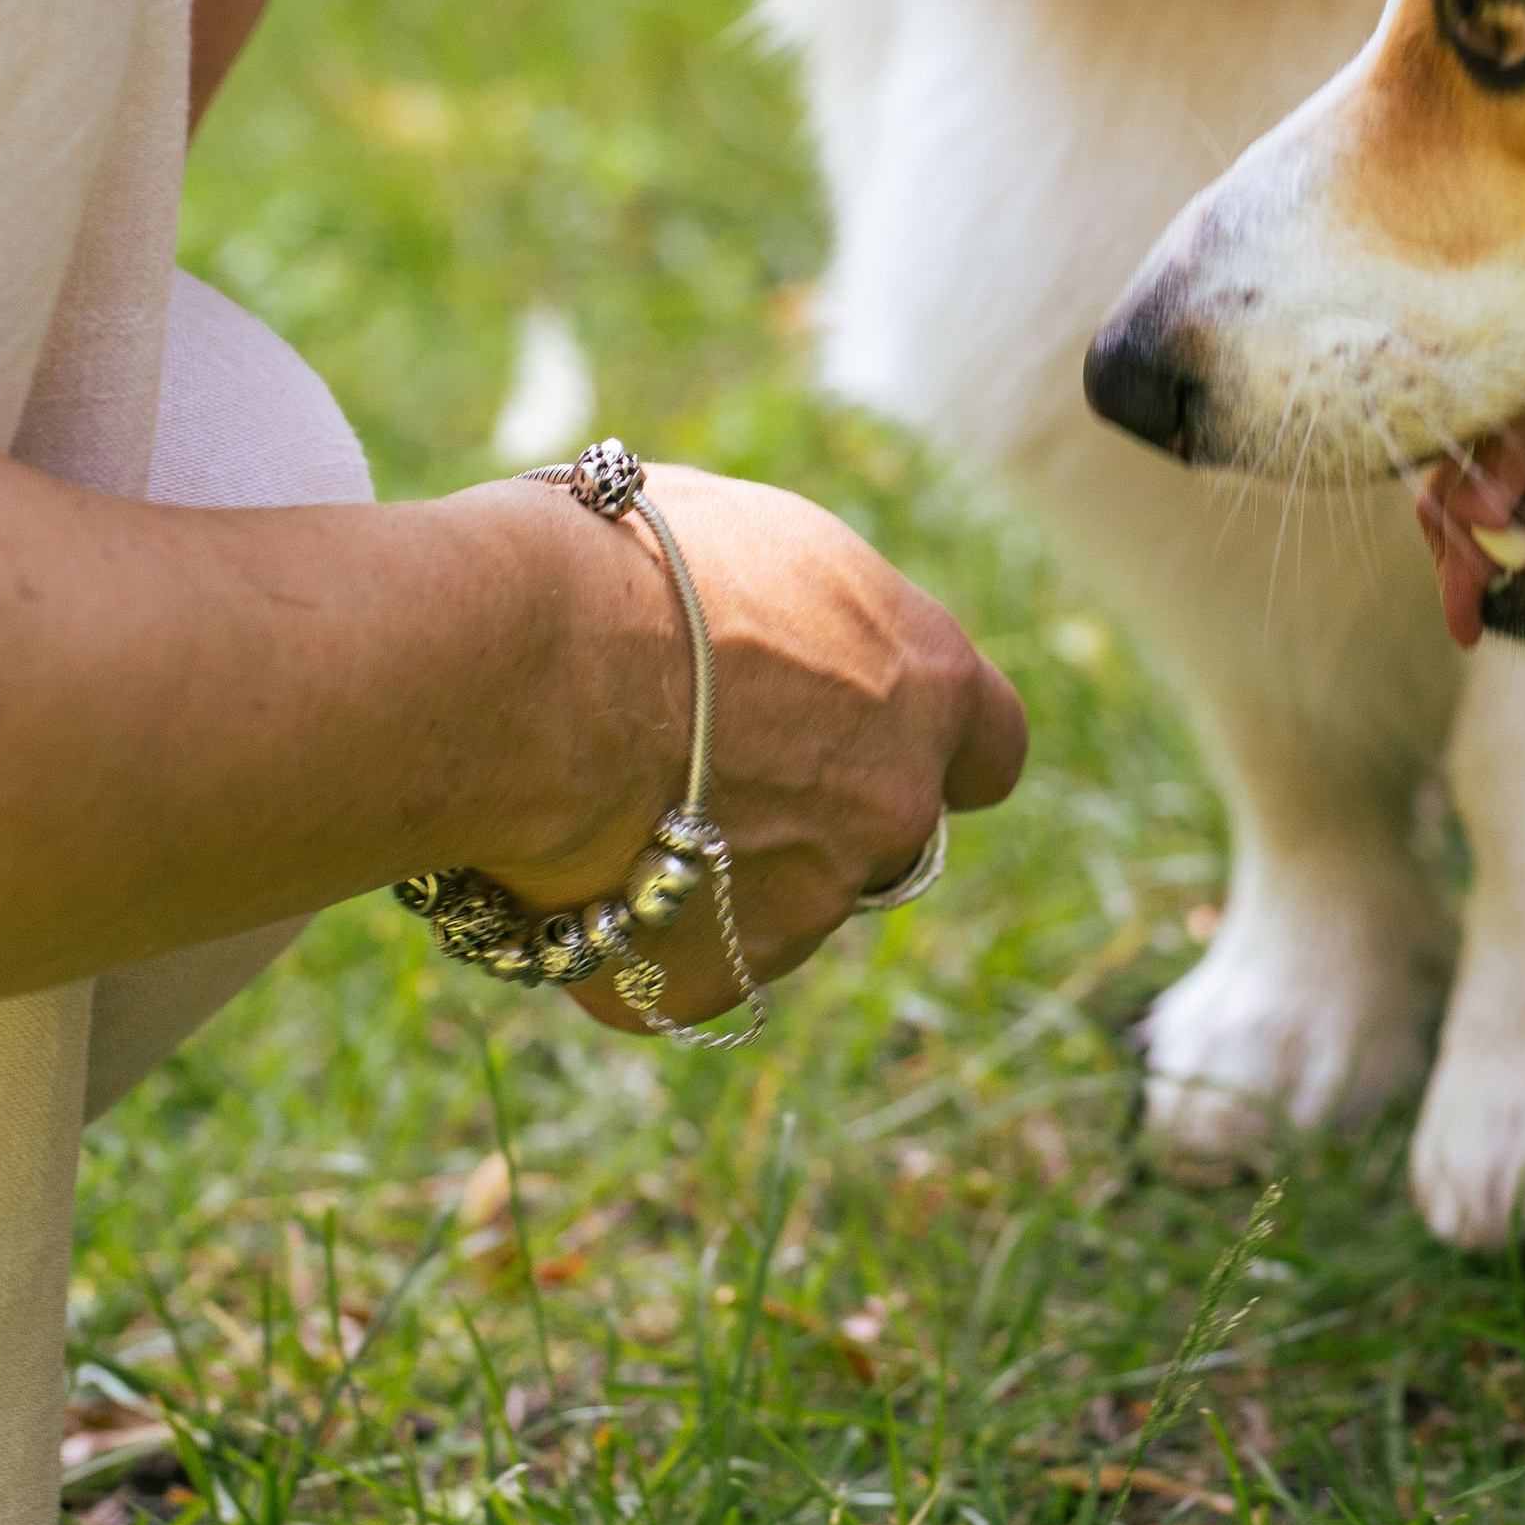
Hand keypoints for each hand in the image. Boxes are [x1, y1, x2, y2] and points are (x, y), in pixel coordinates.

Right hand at [473, 473, 1027, 1029]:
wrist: (533, 666)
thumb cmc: (639, 565)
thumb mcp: (764, 543)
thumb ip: (813, 614)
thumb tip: (789, 631)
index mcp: (926, 682)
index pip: (991, 746)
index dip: (934, 745)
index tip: (878, 733)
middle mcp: (892, 807)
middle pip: (876, 828)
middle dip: (810, 806)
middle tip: (704, 757)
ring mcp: (807, 909)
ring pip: (771, 899)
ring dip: (710, 861)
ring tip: (606, 784)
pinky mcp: (706, 980)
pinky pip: (670, 956)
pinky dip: (624, 916)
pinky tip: (565, 849)